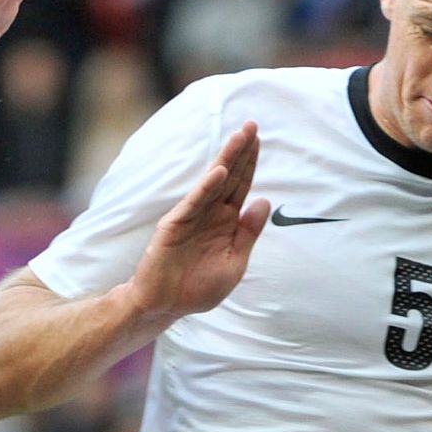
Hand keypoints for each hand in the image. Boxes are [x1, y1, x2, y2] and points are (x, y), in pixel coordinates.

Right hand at [125, 123, 270, 323]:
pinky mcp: (175, 226)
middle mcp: (209, 214)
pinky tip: (219, 172)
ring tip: (239, 137)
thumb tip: (265, 202)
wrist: (166, 306)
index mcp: (226, 221)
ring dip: (226, 160)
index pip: (241, 186)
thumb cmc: (198, 288)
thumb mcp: (235, 262)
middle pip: (229, 177)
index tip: (259, 139)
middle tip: (252, 125)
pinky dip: (206, 188)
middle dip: (241, 151)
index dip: (250, 163)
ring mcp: (191, 217)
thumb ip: (249, 233)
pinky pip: (193, 203)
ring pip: (212, 183)